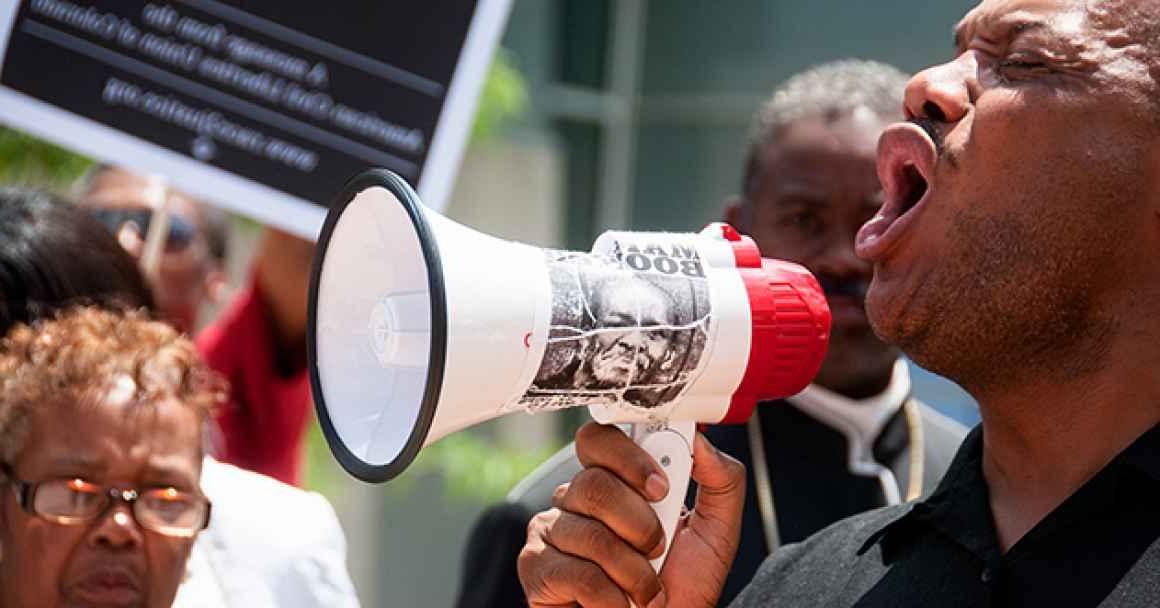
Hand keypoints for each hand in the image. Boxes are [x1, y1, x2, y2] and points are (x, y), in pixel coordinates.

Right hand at [519, 423, 745, 606]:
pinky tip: (618, 605)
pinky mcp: (536, 568)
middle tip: (658, 548)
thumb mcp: (716, 532)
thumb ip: (720, 480)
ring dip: (634, 573)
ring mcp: (550, 531)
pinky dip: (612, 599)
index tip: (662, 488)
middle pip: (594, 484)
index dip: (629, 458)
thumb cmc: (681, 586)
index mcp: (611, 480)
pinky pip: (578, 574)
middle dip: (640, 524)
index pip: (599, 439)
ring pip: (591, 535)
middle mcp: (574, 499)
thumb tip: (701, 440)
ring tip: (644, 590)